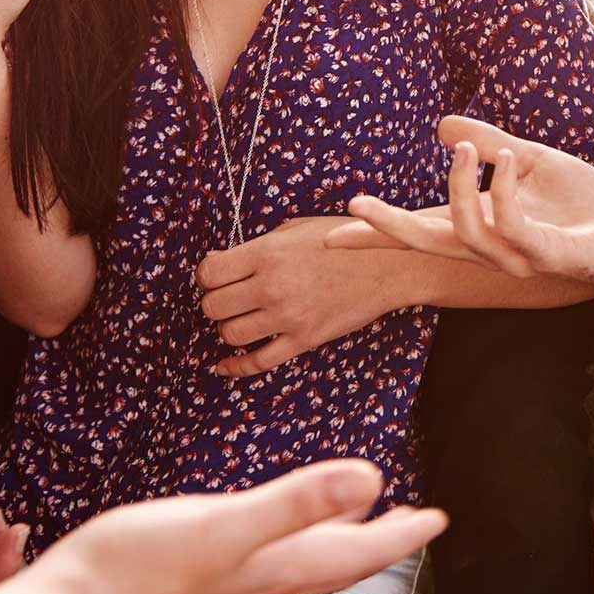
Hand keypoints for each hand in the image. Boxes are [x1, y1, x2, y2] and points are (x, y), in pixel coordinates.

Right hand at [46, 460, 446, 593]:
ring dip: (334, 541)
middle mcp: (256, 580)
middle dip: (376, 540)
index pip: (355, 554)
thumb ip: (297, 503)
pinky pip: (260, 559)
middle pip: (335, 560)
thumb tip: (371, 480)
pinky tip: (263, 532)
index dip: (400, 535)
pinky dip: (284, 540)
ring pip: (299, 562)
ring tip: (351, 522)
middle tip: (410, 521)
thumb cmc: (137, 574)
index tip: (437, 519)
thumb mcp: (226, 526)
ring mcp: (223, 583)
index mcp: (275, 566)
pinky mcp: (192, 579)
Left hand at [197, 217, 406, 377]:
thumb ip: (261, 244)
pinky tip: (223, 364)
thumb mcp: (297, 228)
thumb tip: (227, 261)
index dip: (206, 276)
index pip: (210, 273)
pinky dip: (234, 366)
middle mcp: (271, 286)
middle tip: (225, 297)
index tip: (213, 276)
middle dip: (213, 302)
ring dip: (227, 327)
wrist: (387, 266)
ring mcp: (287, 316)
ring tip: (239, 318)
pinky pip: (258, 362)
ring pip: (230, 333)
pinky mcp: (303, 340)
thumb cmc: (344, 241)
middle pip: (213, 306)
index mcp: (267, 253)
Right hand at [330, 116, 593, 291]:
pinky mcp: (547, 257)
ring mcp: (516, 258)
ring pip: (465, 233)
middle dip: (388, 228)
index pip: (419, 231)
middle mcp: (490, 250)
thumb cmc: (578, 203)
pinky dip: (502, 191)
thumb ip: (487, 144)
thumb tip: (441, 128)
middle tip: (353, 205)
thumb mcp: (527, 161)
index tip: (328, 232)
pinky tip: (507, 162)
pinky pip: (511, 229)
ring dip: (460, 186)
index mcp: (479, 228)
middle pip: (425, 245)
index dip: (376, 231)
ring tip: (470, 147)